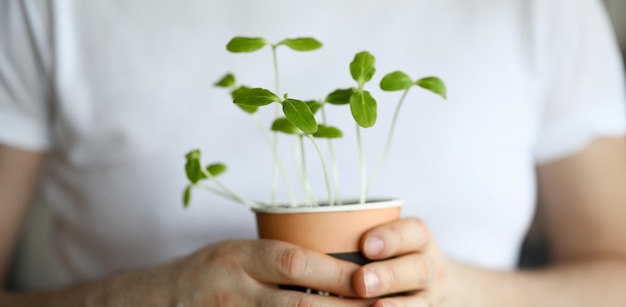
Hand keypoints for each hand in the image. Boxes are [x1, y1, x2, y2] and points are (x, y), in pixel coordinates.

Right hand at [172, 239, 371, 305]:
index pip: (293, 263)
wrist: (167, 297)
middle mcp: (234, 292)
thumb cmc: (218, 269)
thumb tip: (343, 267)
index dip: (334, 273)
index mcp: (240, 257)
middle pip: (297, 305)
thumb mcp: (242, 250)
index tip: (367, 280)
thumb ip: (282, 258)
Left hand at [352, 218, 462, 305]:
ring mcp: (431, 294)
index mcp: (419, 238)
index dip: (391, 237)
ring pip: (421, 300)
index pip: (413, 232)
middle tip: (360, 281)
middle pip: (417, 269)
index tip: (366, 245)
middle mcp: (430, 265)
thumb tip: (308, 235)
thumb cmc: (397, 253)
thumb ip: (362, 234)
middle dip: (388, 275)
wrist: (437, 283)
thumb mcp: (392, 237)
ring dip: (397, 306)